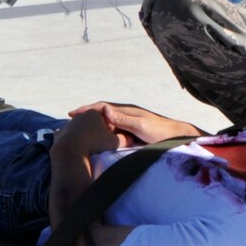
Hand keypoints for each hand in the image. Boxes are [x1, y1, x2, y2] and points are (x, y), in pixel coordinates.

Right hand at [68, 101, 202, 142]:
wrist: (176, 137)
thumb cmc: (159, 131)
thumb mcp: (139, 125)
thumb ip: (122, 118)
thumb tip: (103, 109)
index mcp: (126, 111)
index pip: (101, 107)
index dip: (86, 110)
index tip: (71, 114)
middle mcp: (126, 114)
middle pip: (101, 112)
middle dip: (86, 115)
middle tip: (70, 122)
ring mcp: (129, 122)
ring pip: (106, 121)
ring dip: (93, 123)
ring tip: (79, 130)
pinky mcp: (132, 130)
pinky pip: (112, 128)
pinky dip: (102, 131)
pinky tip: (98, 138)